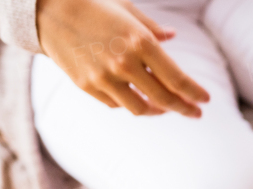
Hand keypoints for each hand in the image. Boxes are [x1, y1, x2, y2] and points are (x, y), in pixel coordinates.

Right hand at [36, 0, 208, 117]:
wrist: (48, 10)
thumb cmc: (93, 6)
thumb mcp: (127, 10)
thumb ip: (152, 29)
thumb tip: (172, 37)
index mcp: (141, 42)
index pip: (178, 79)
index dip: (194, 93)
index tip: (204, 101)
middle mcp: (125, 63)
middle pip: (164, 99)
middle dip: (184, 108)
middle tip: (195, 113)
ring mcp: (105, 77)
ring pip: (141, 108)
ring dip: (157, 110)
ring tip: (165, 107)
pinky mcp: (87, 86)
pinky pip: (117, 104)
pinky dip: (130, 103)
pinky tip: (137, 98)